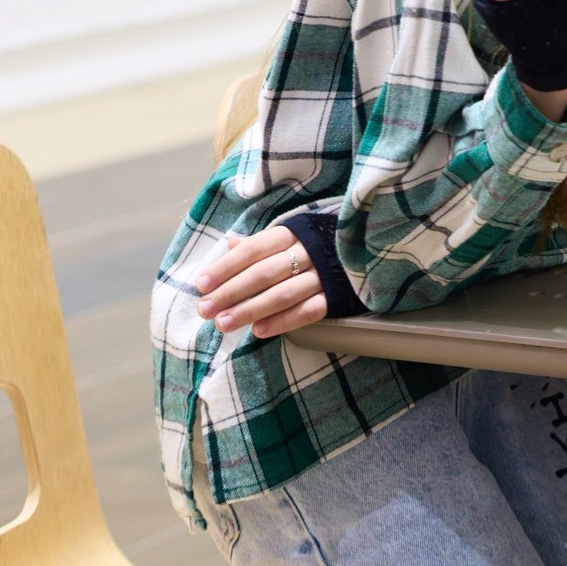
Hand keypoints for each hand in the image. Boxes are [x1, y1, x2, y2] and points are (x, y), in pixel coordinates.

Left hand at [194, 226, 328, 338]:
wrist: (365, 248)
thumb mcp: (288, 237)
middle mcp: (308, 252)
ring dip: (251, 310)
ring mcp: (323, 276)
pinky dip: (283, 321)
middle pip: (264, 273)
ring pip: (283, 294)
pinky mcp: (335, 296)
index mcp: (291, 234)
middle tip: (206, 310)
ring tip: (224, 324)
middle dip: (231, 292)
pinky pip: (308, 310)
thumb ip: (258, 245)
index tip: (201, 284)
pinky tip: (259, 331)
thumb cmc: (313, 246)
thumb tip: (229, 243)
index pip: (253, 250)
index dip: (226, 267)